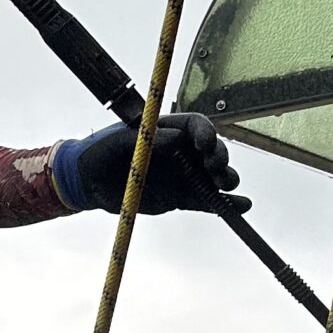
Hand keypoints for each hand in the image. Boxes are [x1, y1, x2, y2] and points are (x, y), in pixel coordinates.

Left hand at [53, 111, 246, 214]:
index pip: (196, 126)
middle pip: (212, 150)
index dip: (206, 133)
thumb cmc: (100, 152)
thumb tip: (175, 138)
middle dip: (219, 157)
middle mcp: (182, 150)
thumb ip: (147, 139)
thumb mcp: (119, 142)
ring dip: (226, 178)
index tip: (204, 144)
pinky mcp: (182, 198)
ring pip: (215, 176)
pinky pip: (208, 201)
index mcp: (168, 129)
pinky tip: (242, 207)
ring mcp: (184, 174)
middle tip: (214, 168)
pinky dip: (226, 205)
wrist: (89, 183)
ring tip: (226, 185)